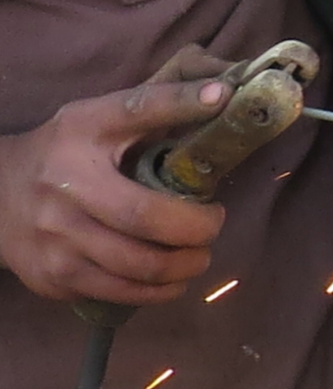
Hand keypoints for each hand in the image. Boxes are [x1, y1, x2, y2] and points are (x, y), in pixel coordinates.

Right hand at [0, 46, 234, 304]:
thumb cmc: (64, 155)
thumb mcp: (96, 123)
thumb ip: (151, 112)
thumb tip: (221, 95)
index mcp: (79, 136)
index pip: (135, 110)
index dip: (180, 104)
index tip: (221, 97)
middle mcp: (64, 187)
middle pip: (147, 218)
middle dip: (198, 228)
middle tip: (213, 224)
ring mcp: (55, 238)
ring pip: (142, 266)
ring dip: (187, 265)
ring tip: (198, 255)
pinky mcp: (54, 276)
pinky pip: (124, 292)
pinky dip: (161, 289)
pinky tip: (171, 277)